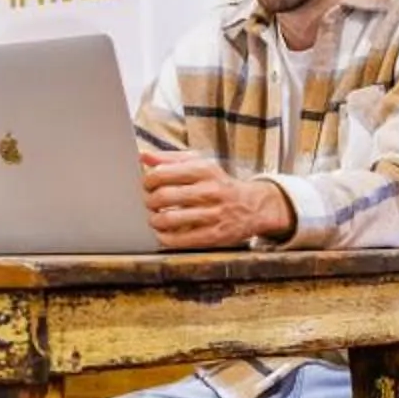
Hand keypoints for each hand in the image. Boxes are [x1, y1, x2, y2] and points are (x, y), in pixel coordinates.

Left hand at [140, 152, 294, 250]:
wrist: (254, 206)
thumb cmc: (220, 183)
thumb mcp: (200, 163)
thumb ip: (170, 158)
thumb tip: (144, 157)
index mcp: (204, 170)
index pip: (162, 173)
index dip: (147, 181)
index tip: (147, 185)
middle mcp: (209, 191)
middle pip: (163, 196)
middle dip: (149, 201)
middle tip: (149, 203)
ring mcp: (213, 215)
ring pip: (169, 219)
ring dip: (154, 220)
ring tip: (154, 218)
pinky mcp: (214, 236)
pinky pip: (180, 240)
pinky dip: (165, 237)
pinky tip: (163, 233)